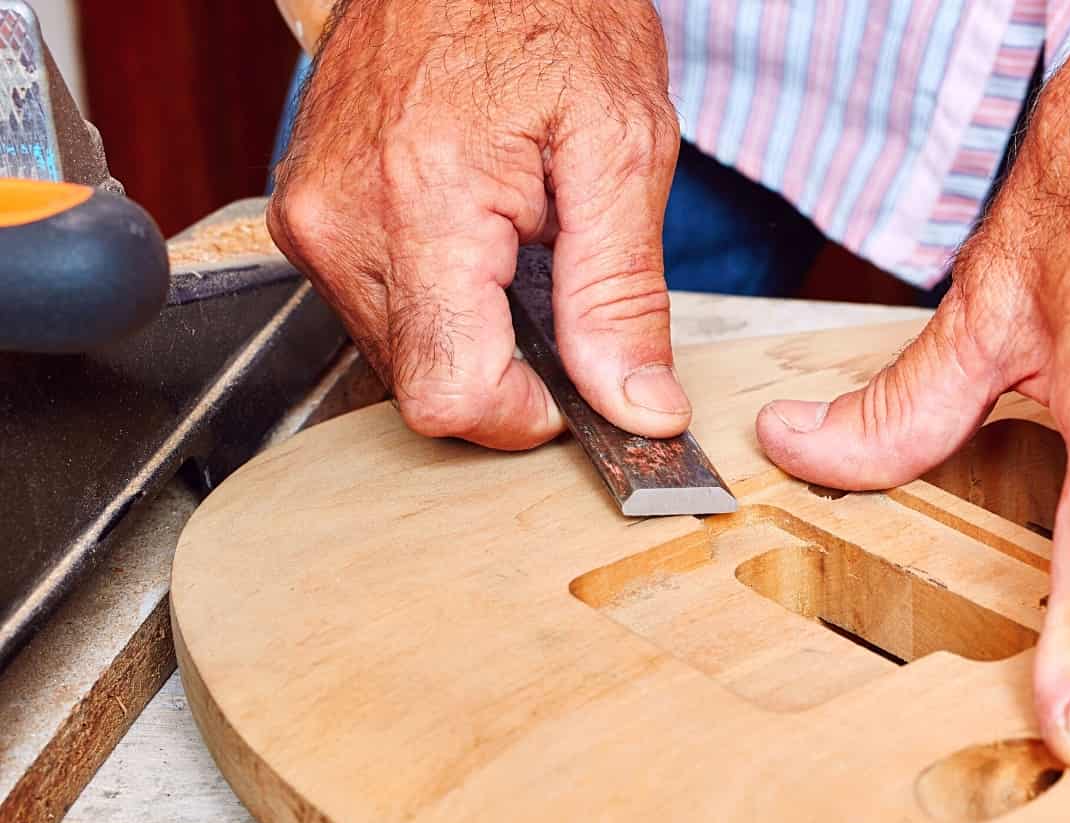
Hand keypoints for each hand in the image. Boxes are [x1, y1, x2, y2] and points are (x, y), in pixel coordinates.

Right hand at [270, 0, 687, 448]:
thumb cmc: (551, 15)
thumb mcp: (624, 148)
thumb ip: (622, 294)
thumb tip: (637, 407)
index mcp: (422, 205)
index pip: (452, 396)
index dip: (528, 413)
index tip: (578, 376)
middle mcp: (343, 223)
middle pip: (425, 387)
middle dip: (508, 369)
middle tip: (561, 286)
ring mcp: (314, 220)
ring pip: (400, 357)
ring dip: (474, 332)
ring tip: (520, 240)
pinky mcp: (309, 216)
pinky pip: (379, 308)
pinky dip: (440, 299)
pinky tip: (480, 234)